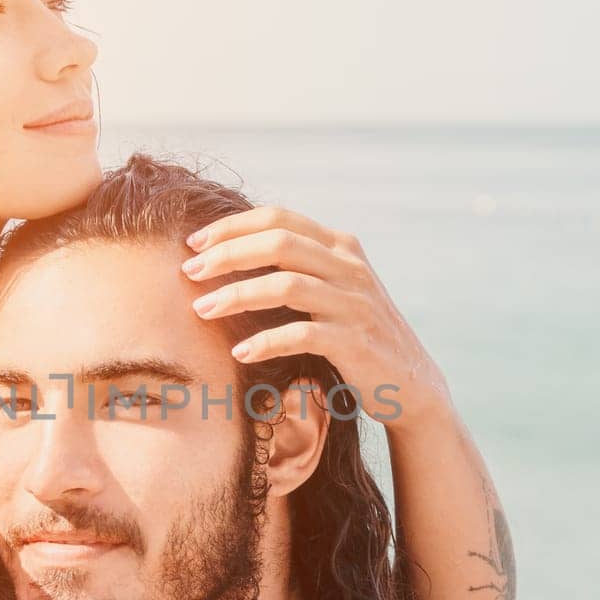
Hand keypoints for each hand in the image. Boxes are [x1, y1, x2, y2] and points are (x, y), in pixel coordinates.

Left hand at [183, 206, 450, 427]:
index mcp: (341, 246)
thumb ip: (300, 265)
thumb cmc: (357, 333)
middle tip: (189, 272)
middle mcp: (350, 267)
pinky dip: (265, 341)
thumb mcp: (334, 287)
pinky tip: (239, 353)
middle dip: (227, 255)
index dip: (232, 226)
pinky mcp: (355, 341)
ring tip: (201, 310)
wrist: (411, 381)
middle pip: (278, 244)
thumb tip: (233, 251)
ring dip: (236, 296)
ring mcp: (355, 303)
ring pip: (286, 285)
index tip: (194, 242)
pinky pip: (302, 334)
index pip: (279, 219)